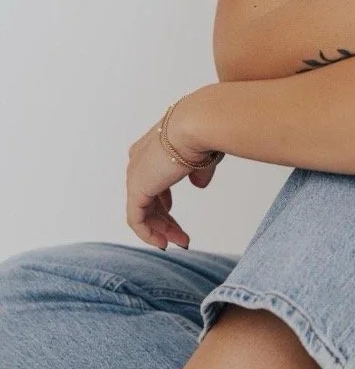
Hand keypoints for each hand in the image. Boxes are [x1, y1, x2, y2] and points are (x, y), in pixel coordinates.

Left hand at [126, 98, 223, 250]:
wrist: (197, 125)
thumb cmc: (205, 134)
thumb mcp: (204, 156)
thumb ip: (198, 172)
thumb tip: (199, 185)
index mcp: (152, 148)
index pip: (152, 180)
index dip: (162, 200)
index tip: (172, 214)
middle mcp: (139, 160)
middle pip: (148, 197)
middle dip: (164, 220)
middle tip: (182, 237)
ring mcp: (135, 174)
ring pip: (143, 210)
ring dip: (162, 229)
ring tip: (181, 242)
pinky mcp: (136, 188)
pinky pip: (137, 219)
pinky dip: (148, 234)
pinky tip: (164, 243)